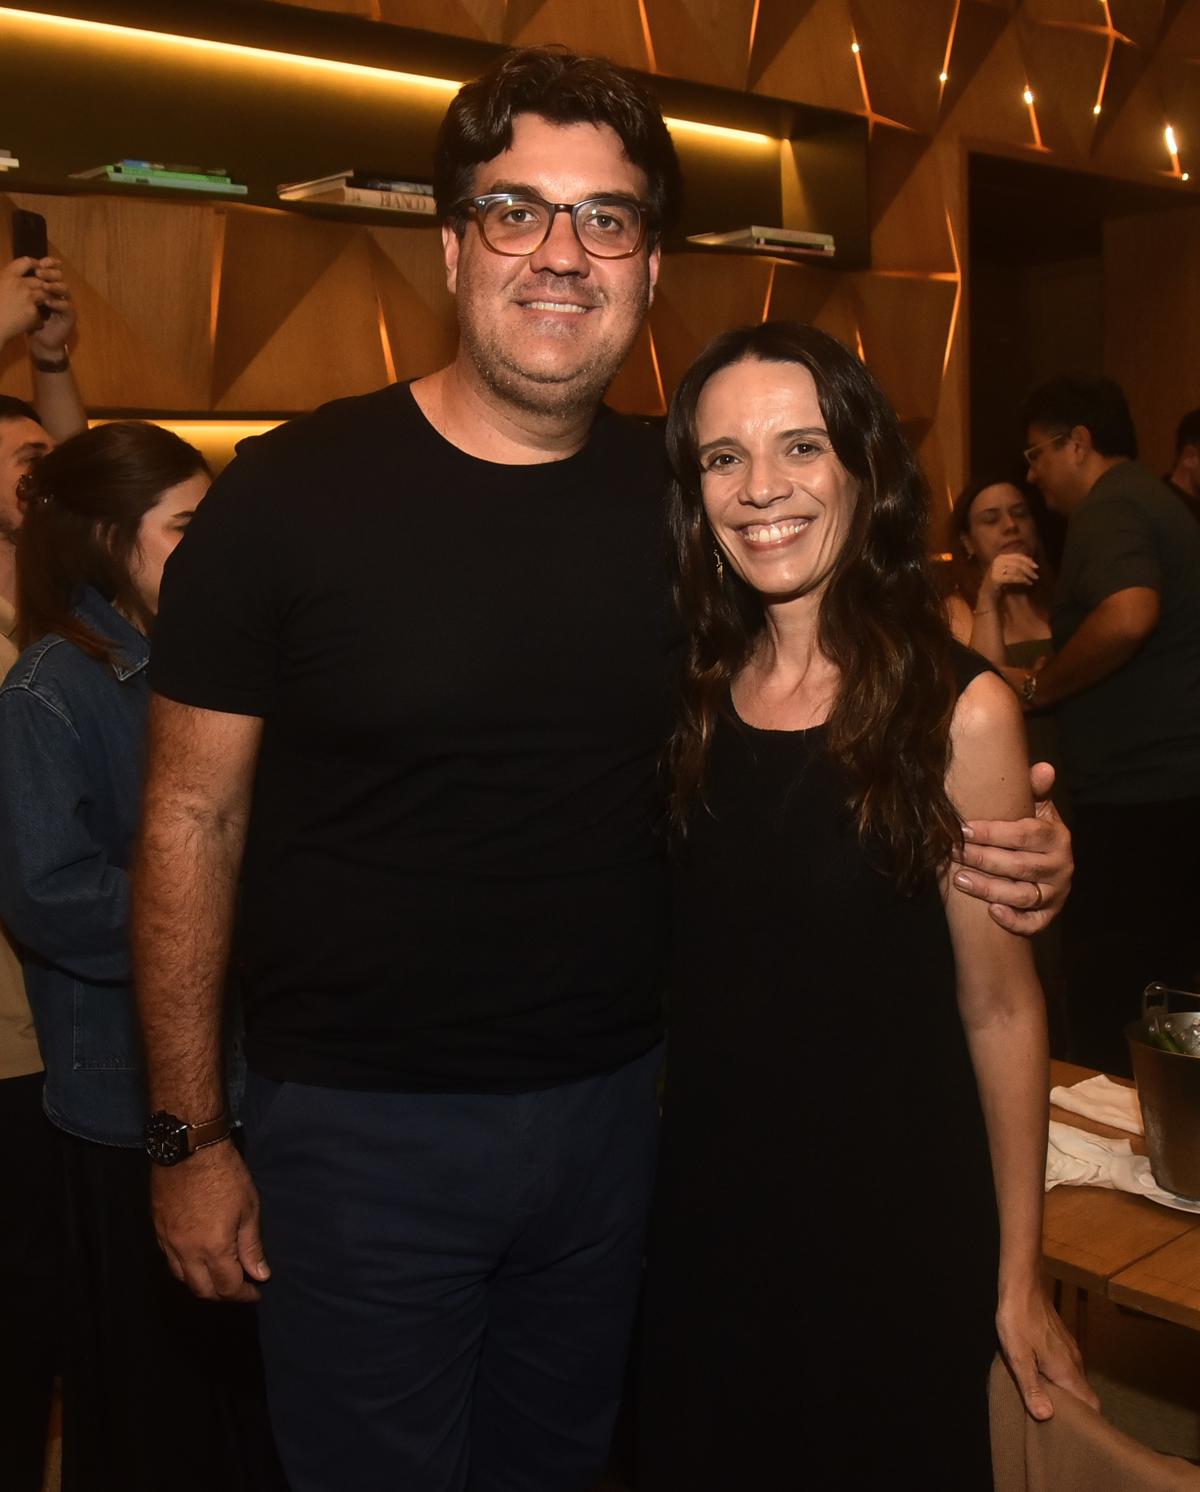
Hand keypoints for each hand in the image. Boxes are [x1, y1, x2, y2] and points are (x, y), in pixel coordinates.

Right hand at [0, 257, 46, 343]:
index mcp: (7, 275)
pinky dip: (38, 320)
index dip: (35, 264)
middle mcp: (19, 284)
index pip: (26, 262)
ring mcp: (28, 298)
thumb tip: (15, 277)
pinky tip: (34, 325)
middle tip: (45, 293)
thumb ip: (6, 280)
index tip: (39, 268)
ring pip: (45, 295)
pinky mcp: (32, 313)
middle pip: (40, 281)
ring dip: (45, 302)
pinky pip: (41, 315)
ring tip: (42, 309)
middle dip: (44, 287)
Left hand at [26, 258, 75, 353]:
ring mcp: (65, 303)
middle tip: (39, 273)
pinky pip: (66, 306)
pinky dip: (57, 303)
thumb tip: (14, 270)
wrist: (40, 340)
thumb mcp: (23, 300)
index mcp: (48, 285)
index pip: (50, 270)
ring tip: (45, 287)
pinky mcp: (70, 315)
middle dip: (50, 273)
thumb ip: (23, 287)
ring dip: (54, 286)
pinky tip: (48, 302)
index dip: (47, 264)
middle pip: (58, 276)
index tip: (39, 262)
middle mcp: (58, 292)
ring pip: (64, 289)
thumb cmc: (29, 319)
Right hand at [150, 1140, 269, 1302]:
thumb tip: (260, 1275)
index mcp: (213, 1249)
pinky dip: (184, 1268)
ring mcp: (168, 1242)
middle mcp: (186, 1253)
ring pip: (182, 1279)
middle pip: (202, 1290)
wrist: (189, 1149)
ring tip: (219, 1277)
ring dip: (201, 1284)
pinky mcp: (157, 1230)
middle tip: (239, 1288)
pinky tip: (197, 1260)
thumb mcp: (248, 1209)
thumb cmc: (226, 1175)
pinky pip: (169, 1260)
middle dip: (222, 1295)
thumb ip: (252, 1247)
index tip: (256, 1292)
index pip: (228, 1287)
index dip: (244, 1294)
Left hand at [952, 762, 1072, 934]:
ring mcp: (1056, 893)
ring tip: (959, 879)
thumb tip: (1043, 768)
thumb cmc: (1032, 832)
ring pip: (1023, 896)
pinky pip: (1034, 924)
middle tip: (952, 852)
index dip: (992, 833)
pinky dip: (1014, 921)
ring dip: (989, 889)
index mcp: (1056, 836)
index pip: (1024, 834)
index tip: (962, 829)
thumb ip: (1034, 790)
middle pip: (1019, 866)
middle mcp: (1060, 866)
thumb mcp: (1037, 808)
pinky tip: (991, 913)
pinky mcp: (1049, 915)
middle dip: (982, 859)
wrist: (1048, 865)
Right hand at [980, 552, 1037, 603]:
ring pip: (1017, 570)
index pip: (1017, 556)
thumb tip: (1031, 558)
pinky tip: (1028, 583)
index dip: (1028, 560)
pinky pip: (1014, 577)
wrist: (987, 592)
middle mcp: (998, 561)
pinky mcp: (997, 578)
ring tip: (1032, 580)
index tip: (1036, 566)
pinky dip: (1022, 580)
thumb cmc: (999, 580)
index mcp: (1000, 557)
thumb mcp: (1006, 568)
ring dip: (1027, 576)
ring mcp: (996, 569)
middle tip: (1036, 576)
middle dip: (1029, 569)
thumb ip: (1016, 563)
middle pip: (1018, 563)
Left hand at [996, 1282, 1097, 1420]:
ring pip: (1074, 1381)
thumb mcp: (1018, 1356)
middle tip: (1056, 1425)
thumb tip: (1046, 1417)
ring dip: (1065, 1395)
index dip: (1088, 1422)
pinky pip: (1066, 1368)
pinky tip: (1042, 1381)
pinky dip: (1059, 1380)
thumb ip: (1032, 1388)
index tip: (1075, 1434)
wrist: (1023, 1284)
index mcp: (1067, 1370)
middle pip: (1083, 1395)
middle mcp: (1074, 1362)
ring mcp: (1069, 1350)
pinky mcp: (1060, 1341)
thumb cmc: (1018, 1319)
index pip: (1091, 1404)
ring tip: (1048, 1407)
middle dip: (1074, 1412)